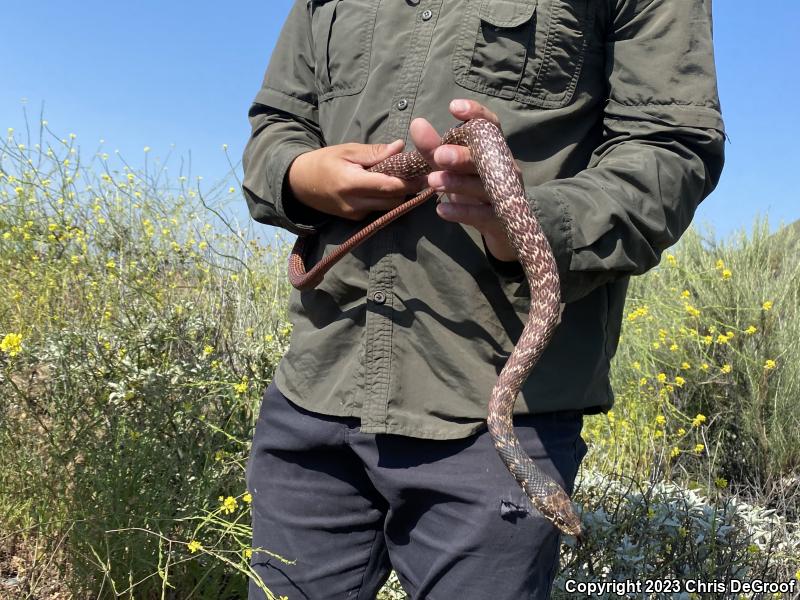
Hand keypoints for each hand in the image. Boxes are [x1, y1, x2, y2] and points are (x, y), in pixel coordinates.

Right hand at [288, 141, 426, 220]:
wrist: (300, 183)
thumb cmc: (324, 162)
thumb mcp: (347, 151)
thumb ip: (374, 152)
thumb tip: (399, 147)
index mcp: (352, 183)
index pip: (389, 186)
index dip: (409, 181)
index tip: (424, 171)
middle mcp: (355, 203)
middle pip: (394, 201)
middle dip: (408, 189)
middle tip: (419, 174)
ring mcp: (355, 214)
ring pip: (389, 207)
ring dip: (399, 195)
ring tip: (406, 179)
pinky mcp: (356, 219)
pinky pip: (379, 210)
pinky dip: (387, 199)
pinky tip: (389, 187)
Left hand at [409, 99, 518, 262]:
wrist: (500, 228)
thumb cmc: (472, 189)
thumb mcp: (452, 168)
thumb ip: (434, 148)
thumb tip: (417, 124)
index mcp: (493, 151)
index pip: (490, 127)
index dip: (476, 114)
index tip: (454, 108)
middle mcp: (503, 169)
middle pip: (487, 159)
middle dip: (463, 155)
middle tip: (439, 154)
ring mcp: (503, 195)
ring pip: (483, 187)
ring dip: (458, 183)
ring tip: (433, 181)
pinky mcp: (499, 220)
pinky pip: (481, 215)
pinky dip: (461, 212)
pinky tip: (441, 211)